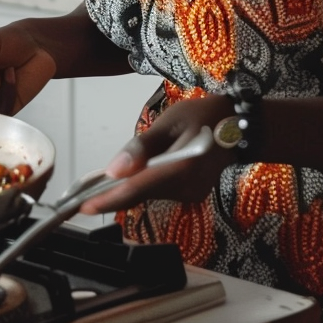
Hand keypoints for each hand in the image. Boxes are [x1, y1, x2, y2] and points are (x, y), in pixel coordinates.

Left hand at [80, 94, 231, 214]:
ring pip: (149, 192)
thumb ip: (142, 146)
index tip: (83, 207)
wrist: (239, 127)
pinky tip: (148, 166)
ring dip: (133, 183)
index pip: (136, 189)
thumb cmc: (205, 115)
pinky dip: (148, 181)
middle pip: (141, 193)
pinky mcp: (191, 195)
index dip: (108, 199)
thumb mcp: (170, 120)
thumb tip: (114, 169)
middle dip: (115, 190)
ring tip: (126, 166)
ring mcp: (190, 195)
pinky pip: (160, 190)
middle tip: (89, 187)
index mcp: (181, 169)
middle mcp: (186, 188)